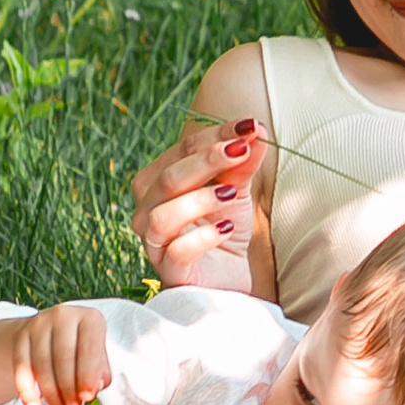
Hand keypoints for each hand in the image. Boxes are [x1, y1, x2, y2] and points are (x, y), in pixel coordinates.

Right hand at [6, 302, 111, 404]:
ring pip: (42, 365)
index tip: (87, 397)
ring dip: (51, 393)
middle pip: (64, 358)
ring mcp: (40, 323)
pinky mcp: (21, 335)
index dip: (88, 376)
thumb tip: (93, 389)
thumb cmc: (80, 347)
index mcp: (90, 318)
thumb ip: (100, 371)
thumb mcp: (97, 353)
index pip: (89, 349)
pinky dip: (27, 391)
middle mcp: (64, 316)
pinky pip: (21, 367)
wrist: (49, 331)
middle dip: (68, 388)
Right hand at [132, 109, 266, 290]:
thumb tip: (256, 130)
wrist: (229, 278)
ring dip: (200, 199)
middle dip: (207, 160)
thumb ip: (242, 162)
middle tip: (242, 150)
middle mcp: (147, 210)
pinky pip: (176, 251)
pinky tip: (226, 229)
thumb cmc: (223, 228)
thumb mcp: (236, 190)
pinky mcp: (170, 272)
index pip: (182, 150)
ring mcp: (155, 243)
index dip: (216, 136)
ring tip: (231, 194)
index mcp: (158, 182)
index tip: (251, 126)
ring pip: (163, 215)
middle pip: (168, 178)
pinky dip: (201, 237)